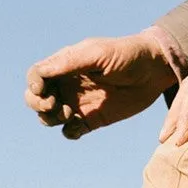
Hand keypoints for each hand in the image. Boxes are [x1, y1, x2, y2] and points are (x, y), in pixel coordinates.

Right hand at [26, 32, 176, 139]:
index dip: (33, 85)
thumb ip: (69, 62)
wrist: (154, 72)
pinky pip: (71, 131)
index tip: (42, 90)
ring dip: (52, 119)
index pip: (36, 76)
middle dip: (37, 104)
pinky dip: (69, 133)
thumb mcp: (97, 54)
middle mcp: (68, 85)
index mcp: (65, 66)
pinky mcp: (93, 120)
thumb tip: (40, 73)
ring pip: (50, 117)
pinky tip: (78, 127)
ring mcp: (79, 104)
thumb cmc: (126, 56)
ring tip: (71, 114)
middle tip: (55, 105)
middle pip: (36, 99)